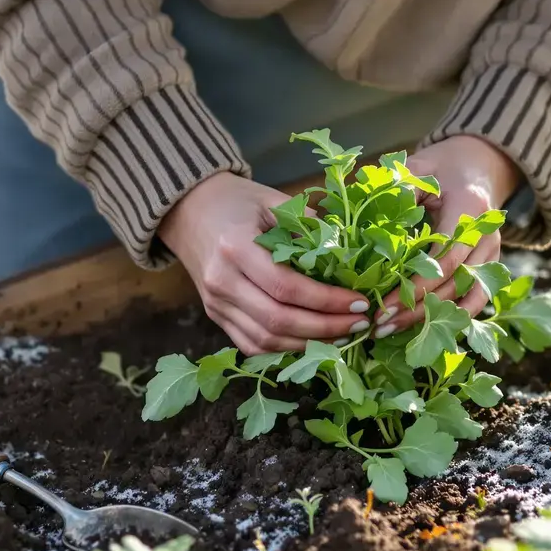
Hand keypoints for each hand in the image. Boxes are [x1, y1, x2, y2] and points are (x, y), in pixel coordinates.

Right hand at [160, 173, 371, 354]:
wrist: (189, 209)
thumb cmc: (237, 201)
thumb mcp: (273, 200)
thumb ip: (308, 224)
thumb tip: (347, 254)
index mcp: (235, 247)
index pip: (287, 287)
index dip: (327, 301)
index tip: (361, 303)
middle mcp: (221, 280)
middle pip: (278, 320)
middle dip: (326, 328)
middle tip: (360, 324)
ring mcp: (215, 303)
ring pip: (266, 339)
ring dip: (309, 344)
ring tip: (344, 336)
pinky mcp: (215, 315)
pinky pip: (252, 345)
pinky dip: (285, 350)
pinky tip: (313, 342)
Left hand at [373, 135, 521, 336]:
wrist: (476, 166)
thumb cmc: (439, 168)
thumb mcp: (416, 168)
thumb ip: (394, 188)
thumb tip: (357, 212)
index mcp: (469, 207)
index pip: (446, 256)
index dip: (416, 284)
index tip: (383, 303)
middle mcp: (487, 234)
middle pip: (454, 282)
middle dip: (416, 308)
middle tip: (379, 324)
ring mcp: (491, 252)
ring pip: (465, 297)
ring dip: (430, 318)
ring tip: (392, 331)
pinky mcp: (489, 265)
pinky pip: (476, 299)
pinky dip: (452, 318)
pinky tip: (423, 332)